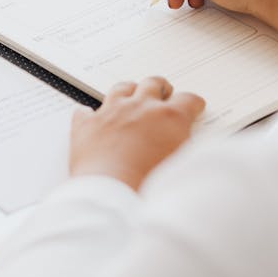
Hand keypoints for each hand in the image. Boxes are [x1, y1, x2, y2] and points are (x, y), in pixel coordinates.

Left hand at [70, 78, 205, 190]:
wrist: (111, 191)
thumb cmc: (150, 183)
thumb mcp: (183, 163)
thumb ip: (184, 143)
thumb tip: (184, 138)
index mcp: (168, 117)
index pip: (188, 99)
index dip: (192, 103)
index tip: (192, 106)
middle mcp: (139, 107)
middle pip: (153, 84)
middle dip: (161, 88)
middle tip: (163, 93)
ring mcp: (111, 112)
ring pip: (121, 88)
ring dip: (129, 91)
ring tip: (131, 96)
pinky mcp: (86, 124)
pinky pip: (85, 111)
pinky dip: (89, 114)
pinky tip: (91, 117)